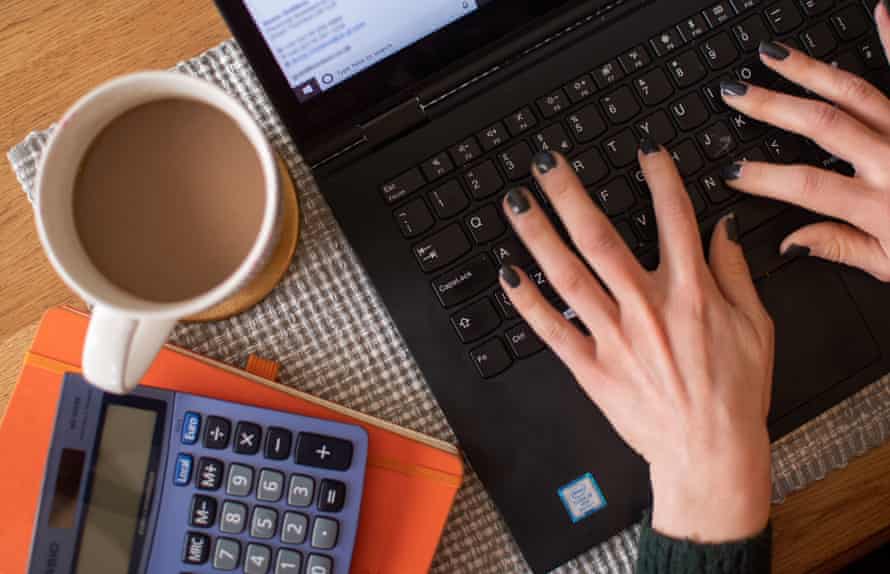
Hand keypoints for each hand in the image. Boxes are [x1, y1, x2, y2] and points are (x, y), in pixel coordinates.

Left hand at [499, 147, 773, 542]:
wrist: (710, 452)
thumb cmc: (735, 393)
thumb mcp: (756, 326)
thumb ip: (734, 271)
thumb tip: (722, 226)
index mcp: (691, 292)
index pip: (673, 218)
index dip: (658, 176)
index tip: (641, 148)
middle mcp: (646, 307)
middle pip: (600, 237)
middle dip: (569, 194)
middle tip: (546, 162)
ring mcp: (614, 337)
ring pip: (568, 275)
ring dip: (538, 235)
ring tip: (516, 203)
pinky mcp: (591, 368)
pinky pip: (552, 329)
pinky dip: (527, 301)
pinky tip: (508, 273)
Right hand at [719, 2, 889, 281]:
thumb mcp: (889, 265)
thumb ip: (838, 248)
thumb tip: (790, 242)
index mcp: (879, 205)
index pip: (806, 185)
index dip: (763, 177)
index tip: (732, 171)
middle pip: (822, 124)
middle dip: (772, 106)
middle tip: (736, 92)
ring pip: (854, 92)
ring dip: (809, 70)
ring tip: (773, 55)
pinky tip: (883, 11)